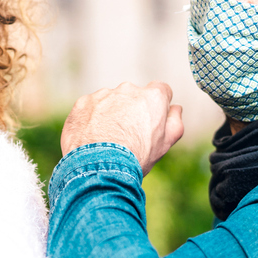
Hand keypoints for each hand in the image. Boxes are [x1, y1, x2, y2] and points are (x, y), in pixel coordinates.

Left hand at [60, 81, 184, 174]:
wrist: (99, 167)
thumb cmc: (136, 157)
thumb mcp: (165, 144)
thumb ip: (175, 122)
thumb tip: (175, 108)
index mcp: (152, 97)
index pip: (161, 90)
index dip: (158, 105)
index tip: (151, 120)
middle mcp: (128, 89)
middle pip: (133, 96)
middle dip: (131, 110)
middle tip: (127, 135)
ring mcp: (103, 94)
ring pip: (110, 101)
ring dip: (110, 114)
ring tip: (106, 140)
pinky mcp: (83, 103)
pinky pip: (90, 108)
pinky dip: (91, 119)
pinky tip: (92, 138)